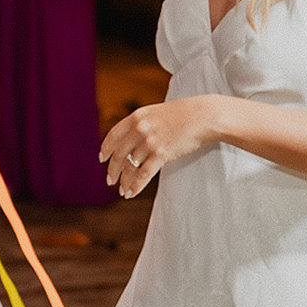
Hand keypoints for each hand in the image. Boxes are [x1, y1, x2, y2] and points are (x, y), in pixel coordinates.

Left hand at [100, 98, 218, 197]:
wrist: (205, 116)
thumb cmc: (184, 114)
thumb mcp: (157, 113)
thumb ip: (142, 123)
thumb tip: (132, 139)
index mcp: (137, 116)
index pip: (113, 135)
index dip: (106, 149)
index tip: (102, 159)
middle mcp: (140, 129)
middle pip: (119, 154)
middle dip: (112, 170)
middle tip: (110, 181)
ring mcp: (150, 142)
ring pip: (130, 167)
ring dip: (124, 181)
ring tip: (122, 191)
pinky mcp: (162, 154)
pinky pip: (143, 175)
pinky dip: (135, 186)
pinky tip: (131, 193)